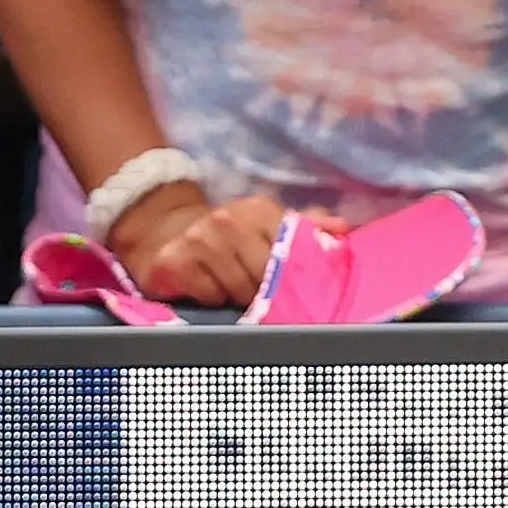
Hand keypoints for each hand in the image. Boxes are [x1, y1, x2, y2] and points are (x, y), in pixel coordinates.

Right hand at [111, 183, 297, 310]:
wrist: (165, 232)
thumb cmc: (228, 235)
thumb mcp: (266, 224)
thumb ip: (304, 227)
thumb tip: (342, 227)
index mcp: (258, 209)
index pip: (289, 250)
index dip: (290, 272)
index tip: (287, 281)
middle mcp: (227, 220)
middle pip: (265, 275)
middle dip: (263, 288)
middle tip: (255, 287)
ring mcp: (198, 240)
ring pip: (237, 290)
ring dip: (236, 295)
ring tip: (228, 283)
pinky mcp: (173, 262)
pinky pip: (209, 296)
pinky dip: (210, 298)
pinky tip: (204, 284)